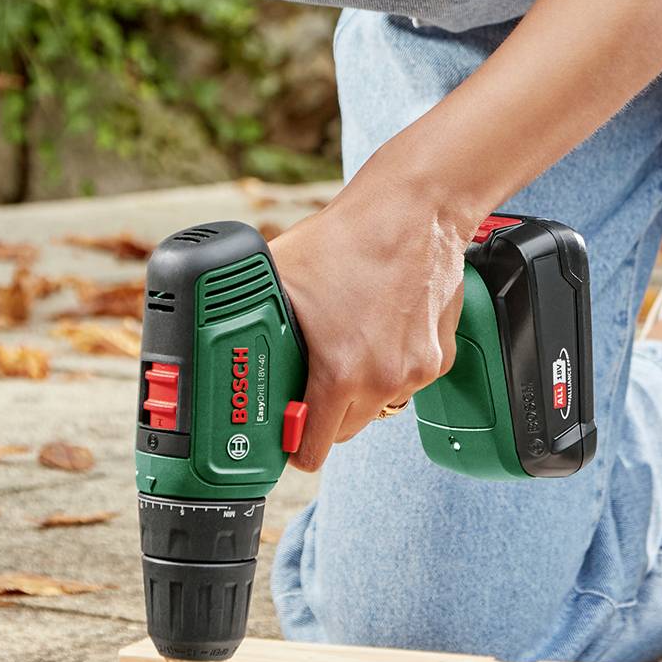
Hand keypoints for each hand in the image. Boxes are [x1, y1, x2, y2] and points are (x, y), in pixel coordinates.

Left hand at [266, 186, 471, 473]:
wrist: (414, 211)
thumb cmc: (349, 239)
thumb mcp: (280, 277)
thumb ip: (253, 319)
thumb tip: (221, 338)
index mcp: (340, 373)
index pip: (312, 450)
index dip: (292, 443)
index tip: (286, 433)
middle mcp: (382, 381)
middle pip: (343, 431)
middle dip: (323, 413)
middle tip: (310, 378)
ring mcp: (416, 371)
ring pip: (377, 406)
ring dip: (359, 390)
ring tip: (347, 344)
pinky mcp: (441, 357)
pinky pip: (407, 381)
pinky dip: (392, 367)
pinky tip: (381, 329)